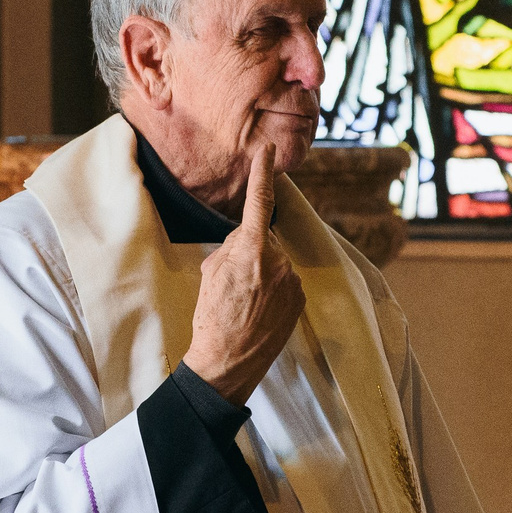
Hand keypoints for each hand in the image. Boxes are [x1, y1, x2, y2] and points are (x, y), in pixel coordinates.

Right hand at [182, 145, 305, 405]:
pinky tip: (258, 310)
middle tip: (231, 282)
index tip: (268, 150)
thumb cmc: (212, 317)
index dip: (262, 173)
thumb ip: (232, 248)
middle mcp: (279, 262)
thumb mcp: (211, 273)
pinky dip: (272, 290)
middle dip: (249, 251)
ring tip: (244, 302)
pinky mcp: (300, 299)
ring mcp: (292, 281)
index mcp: (252, 251)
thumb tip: (246, 240)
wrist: (228, 363)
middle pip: (262, 239)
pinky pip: (284, 281)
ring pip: (274, 262)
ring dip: (261, 273)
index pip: (258, 203)